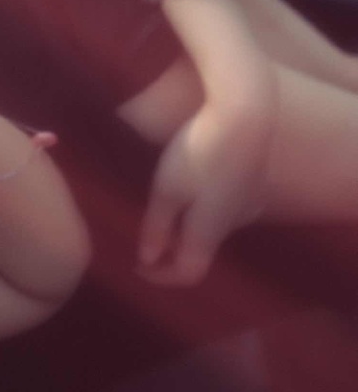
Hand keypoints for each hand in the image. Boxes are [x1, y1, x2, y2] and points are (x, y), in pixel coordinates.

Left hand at [137, 75, 275, 285]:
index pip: (188, 273)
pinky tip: (192, 186)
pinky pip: (225, 207)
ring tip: (162, 210)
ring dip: (188, 227)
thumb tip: (148, 259)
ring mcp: (250, 201)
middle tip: (144, 238)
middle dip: (172, 250)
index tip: (136, 268)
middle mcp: (235, 222)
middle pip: (201, 250)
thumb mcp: (167, 189)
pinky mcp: (254, 181)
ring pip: (214, 227)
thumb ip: (156, 227)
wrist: (246, 113)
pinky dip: (204, 208)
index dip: (161, 277)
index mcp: (209, 231)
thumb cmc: (199, 151)